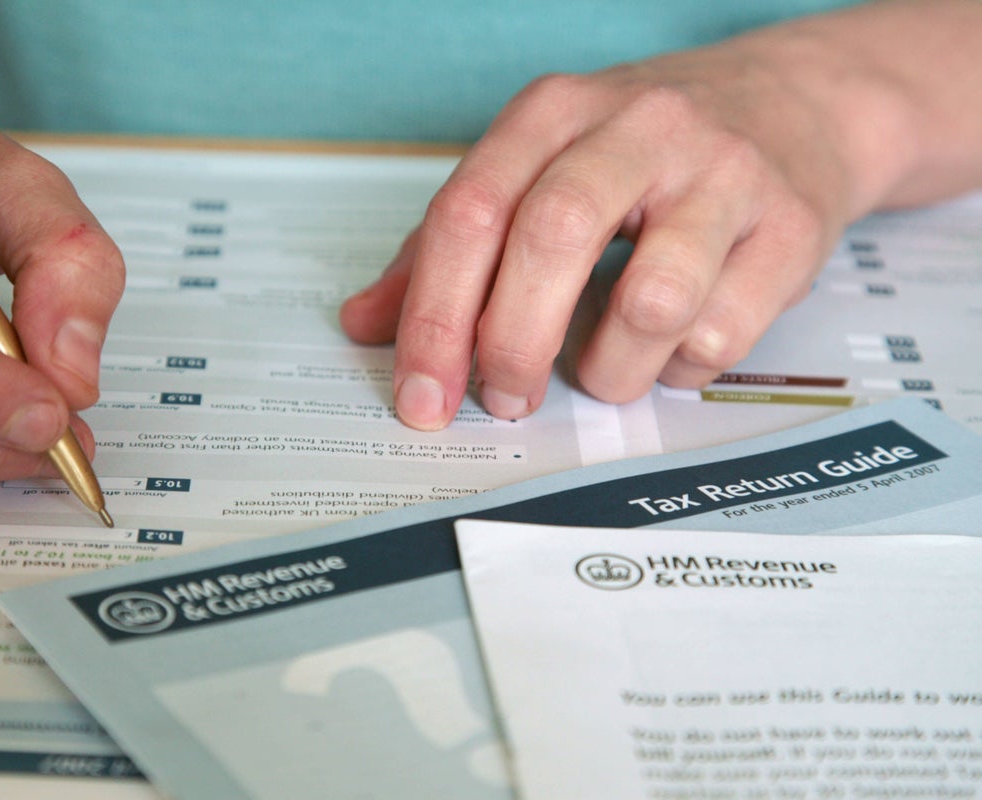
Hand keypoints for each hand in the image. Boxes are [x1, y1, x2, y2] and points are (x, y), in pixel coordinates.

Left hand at [341, 0, 981, 430]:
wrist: (797, 103)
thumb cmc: (645, 151)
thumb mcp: (536, 171)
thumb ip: (447, 247)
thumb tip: (366, 323)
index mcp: (554, 113)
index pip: (470, 212)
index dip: (433, 316)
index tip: (423, 394)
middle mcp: (638, 127)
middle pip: (552, 241)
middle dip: (513, 343)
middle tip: (505, 395)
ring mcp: (722, 173)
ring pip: (651, 300)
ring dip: (610, 368)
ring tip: (604, 368)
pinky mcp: (790, 227)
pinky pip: (721, 334)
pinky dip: (679, 368)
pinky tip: (671, 348)